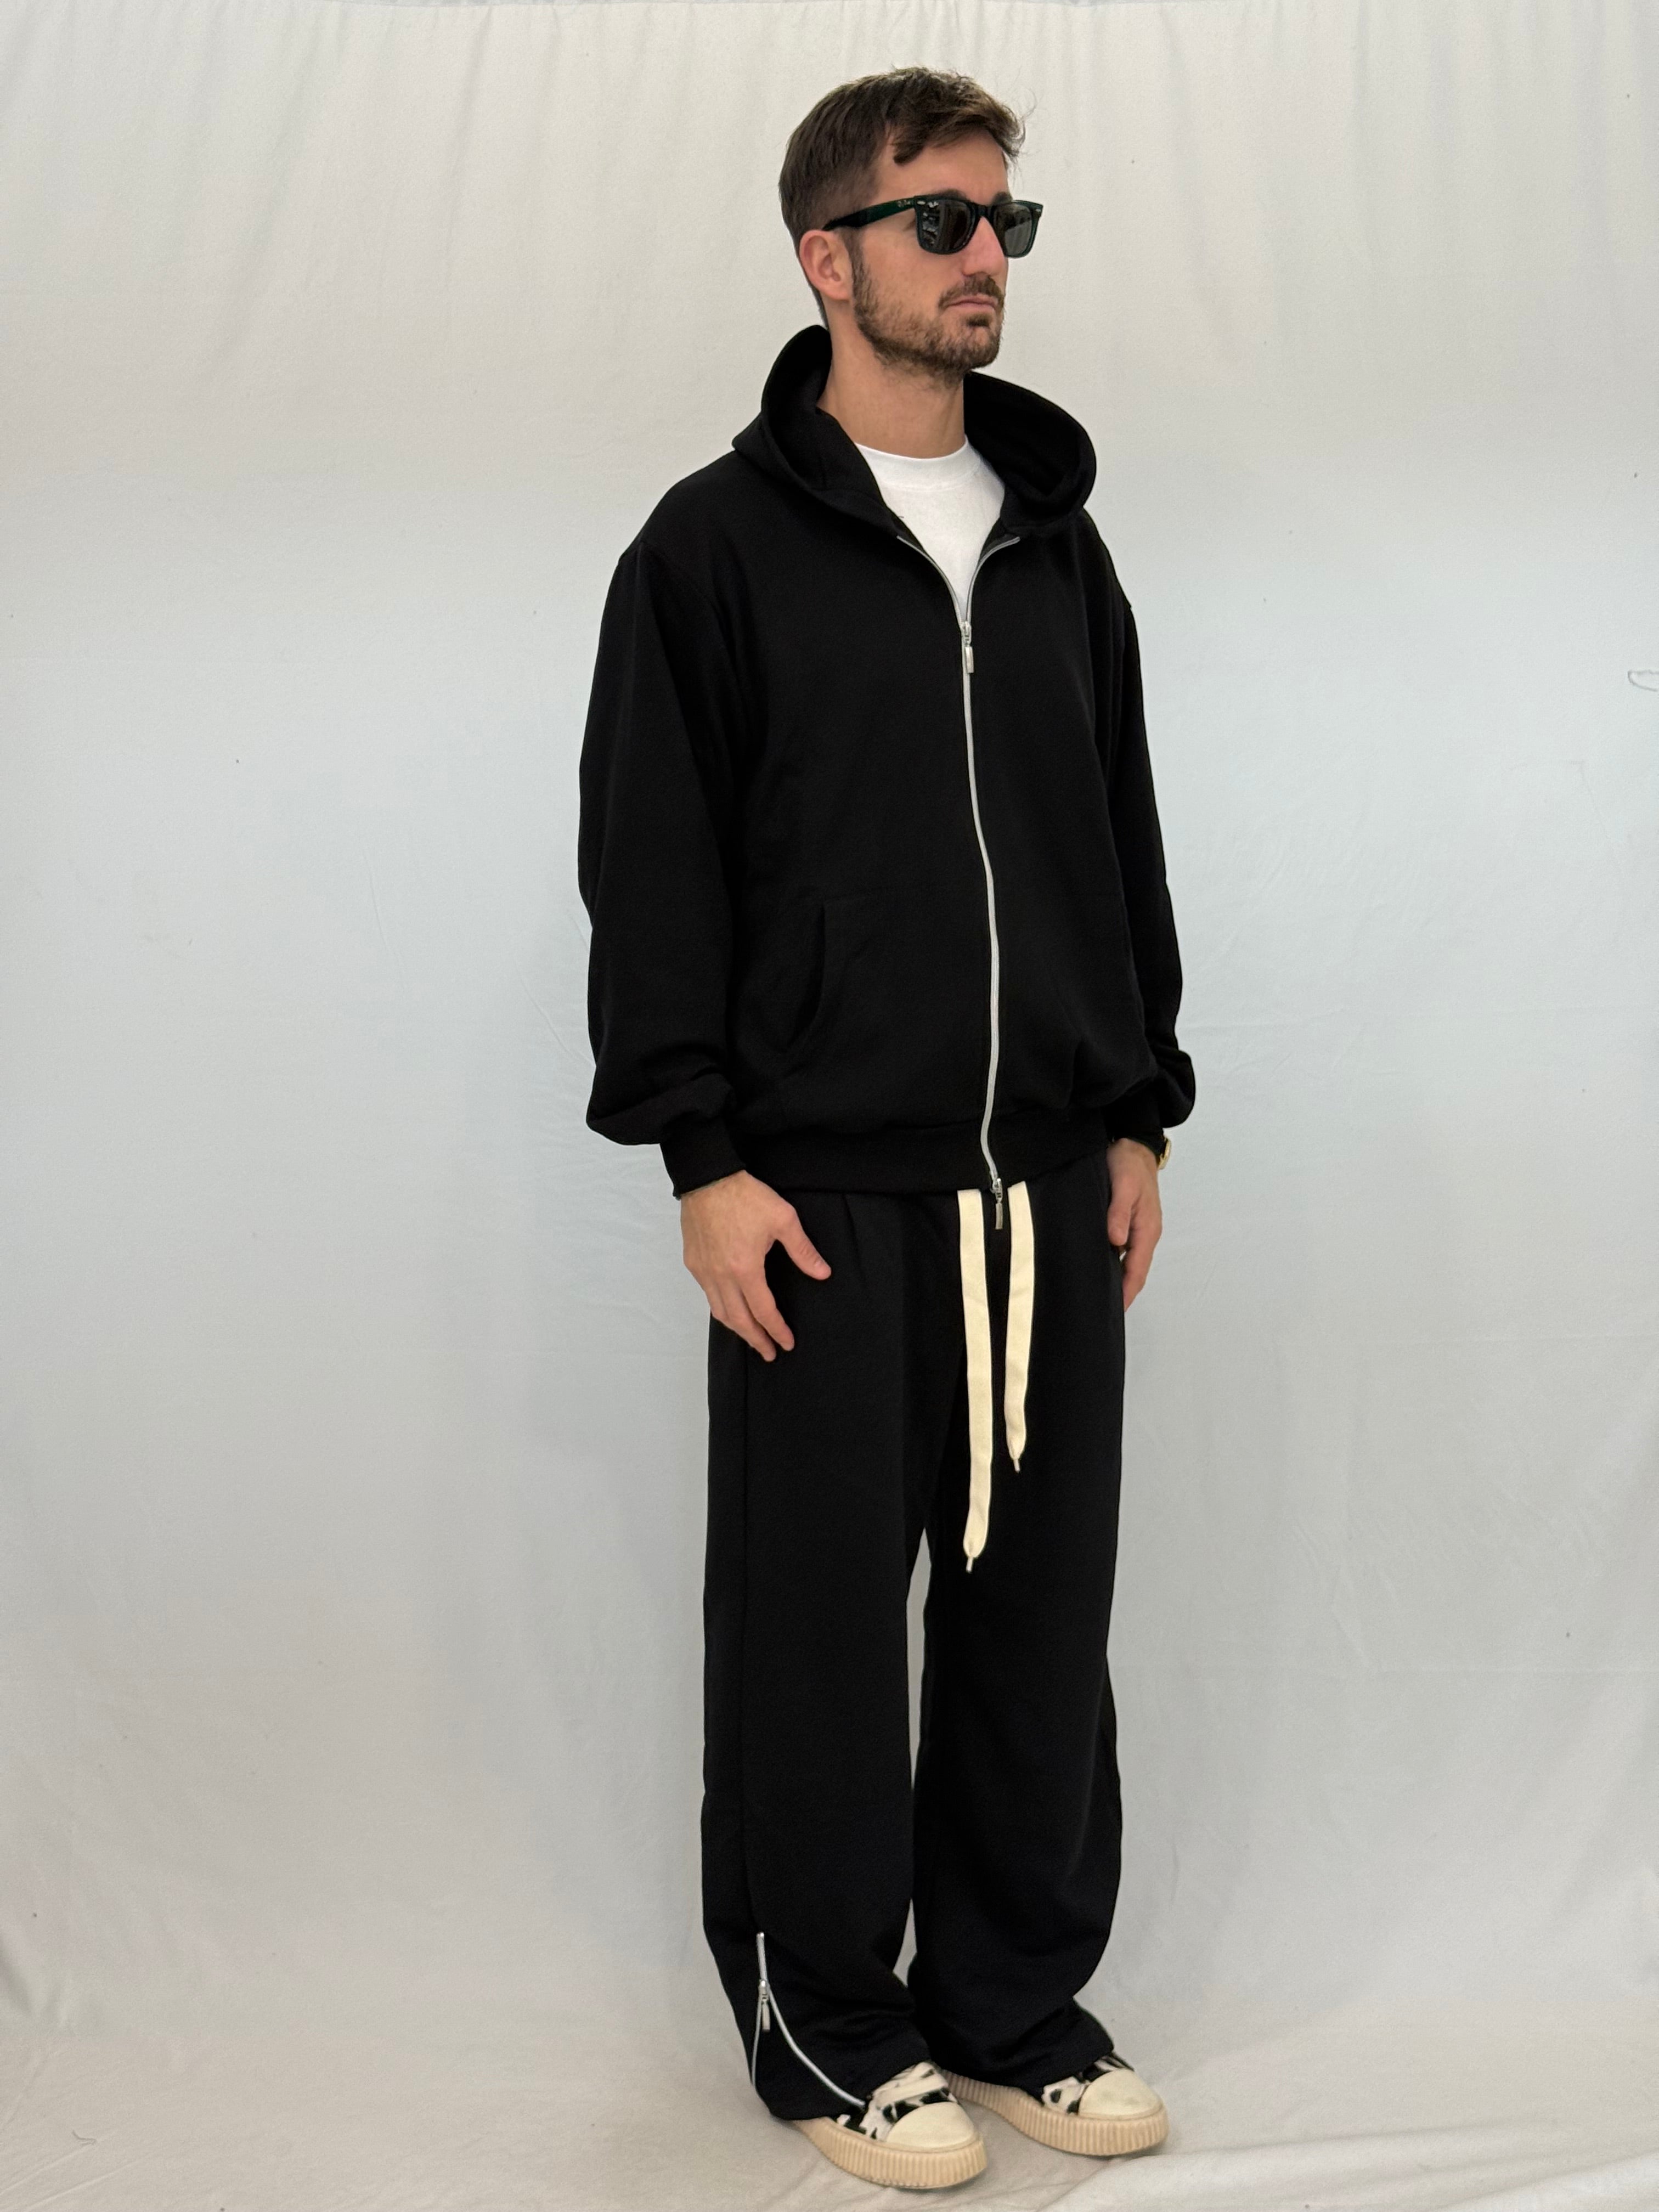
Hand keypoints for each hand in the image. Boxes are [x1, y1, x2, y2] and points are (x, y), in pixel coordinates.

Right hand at [680, 1169, 831, 1359]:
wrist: (708, 1177)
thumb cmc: (744, 1195)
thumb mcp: (784, 1220)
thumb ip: (803, 1251)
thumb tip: (823, 1273)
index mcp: (745, 1269)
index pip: (763, 1311)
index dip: (777, 1330)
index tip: (786, 1343)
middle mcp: (721, 1276)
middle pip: (739, 1321)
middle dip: (756, 1340)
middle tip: (769, 1353)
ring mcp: (704, 1271)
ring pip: (720, 1312)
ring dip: (737, 1329)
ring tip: (751, 1337)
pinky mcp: (694, 1262)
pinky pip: (708, 1295)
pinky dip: (721, 1309)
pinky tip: (731, 1309)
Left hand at [1104, 1138, 1162, 1310]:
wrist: (1134, 1144)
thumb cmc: (1128, 1163)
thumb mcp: (1122, 1184)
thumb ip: (1118, 1212)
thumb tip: (1116, 1241)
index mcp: (1147, 1229)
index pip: (1137, 1269)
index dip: (1127, 1291)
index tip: (1116, 1310)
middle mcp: (1145, 1233)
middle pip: (1134, 1270)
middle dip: (1123, 1292)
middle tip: (1102, 1311)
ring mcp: (1139, 1229)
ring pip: (1128, 1262)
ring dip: (1118, 1279)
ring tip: (1099, 1296)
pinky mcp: (1130, 1222)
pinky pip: (1124, 1250)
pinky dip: (1114, 1263)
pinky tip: (1099, 1267)